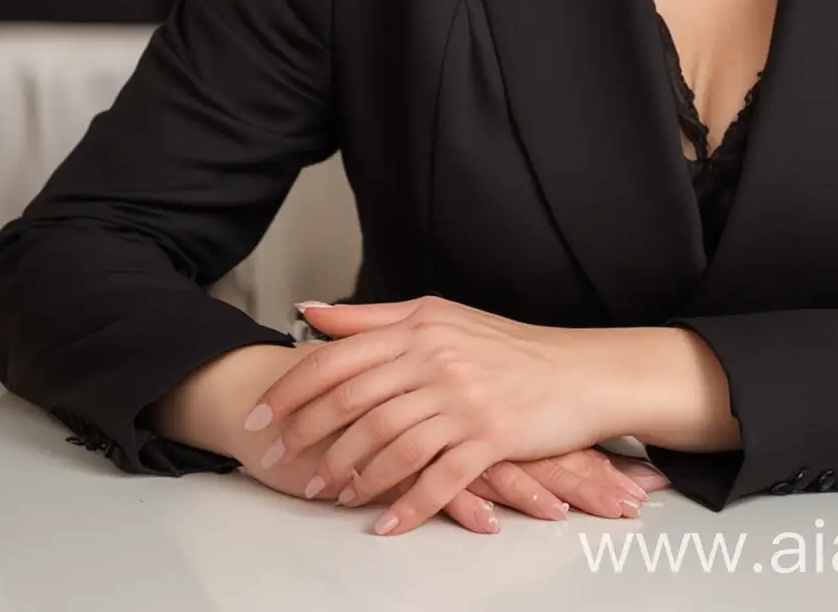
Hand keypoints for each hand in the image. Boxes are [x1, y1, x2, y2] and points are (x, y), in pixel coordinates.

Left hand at [242, 295, 619, 533]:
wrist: (580, 372)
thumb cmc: (508, 347)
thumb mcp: (439, 316)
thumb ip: (373, 317)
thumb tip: (313, 312)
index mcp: (420, 328)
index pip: (337, 359)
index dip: (290, 391)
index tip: (257, 418)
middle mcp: (436, 360)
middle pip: (353, 404)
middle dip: (308, 438)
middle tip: (283, 464)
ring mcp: (463, 401)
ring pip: (387, 445)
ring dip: (351, 475)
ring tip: (330, 494)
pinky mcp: (489, 438)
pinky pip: (437, 479)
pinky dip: (407, 506)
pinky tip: (385, 524)